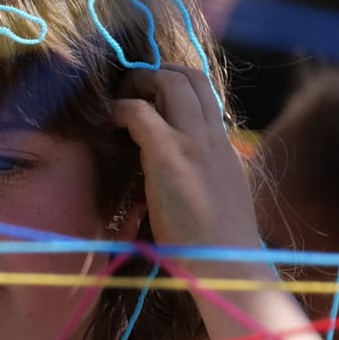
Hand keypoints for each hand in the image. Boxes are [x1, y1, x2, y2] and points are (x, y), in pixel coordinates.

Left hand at [111, 66, 263, 259]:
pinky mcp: (170, 154)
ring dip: (140, 83)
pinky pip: (140, 112)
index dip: (177, 87)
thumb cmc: (219, 249)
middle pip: (191, 77)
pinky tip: (109, 123)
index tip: (152, 99)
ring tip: (119, 99)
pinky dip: (120, 109)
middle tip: (132, 91)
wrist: (229, 266)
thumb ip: (200, 182)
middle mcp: (214, 137)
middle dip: (157, 73)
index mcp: (224, 149)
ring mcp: (194, 142)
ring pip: (171, 82)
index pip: (205, 97)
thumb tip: (171, 184)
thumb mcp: (216, 203)